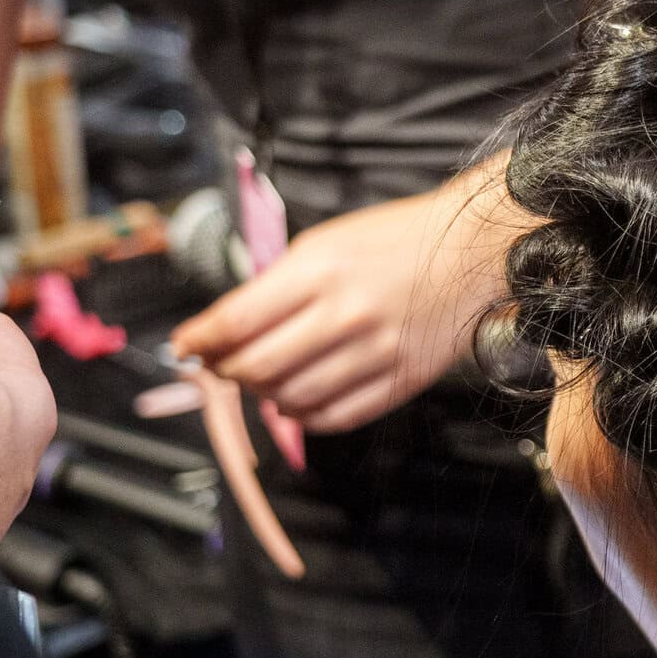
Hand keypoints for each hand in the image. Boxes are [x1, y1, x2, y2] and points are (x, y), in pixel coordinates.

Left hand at [171, 166, 514, 433]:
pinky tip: (299, 401)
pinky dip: (306, 417)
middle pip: (258, 368)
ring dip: (265, 397)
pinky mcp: (403, 379)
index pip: (236, 320)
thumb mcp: (325, 243)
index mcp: (320, 271)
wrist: (471, 249)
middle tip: (223, 366)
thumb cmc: (394, 240)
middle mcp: (347, 314)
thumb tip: (223, 331)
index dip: (199, 341)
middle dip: (227, 373)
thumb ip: (275, 286)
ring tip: (265, 382)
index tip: (185, 347)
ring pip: (292, 400)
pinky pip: (338, 417)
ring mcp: (377, 351)